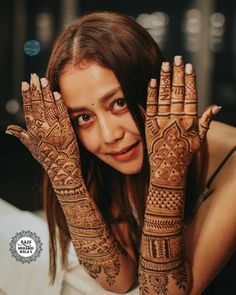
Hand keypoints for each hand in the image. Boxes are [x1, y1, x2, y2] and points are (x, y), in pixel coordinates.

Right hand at [6, 73, 80, 187]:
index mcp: (33, 133)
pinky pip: (62, 115)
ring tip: (43, 81)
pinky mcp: (68, 131)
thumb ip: (22, 136)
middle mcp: (43, 130)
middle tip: (34, 76)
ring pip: (49, 108)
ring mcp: (56, 130)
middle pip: (38, 106)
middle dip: (35, 90)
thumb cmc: (47, 159)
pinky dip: (59, 105)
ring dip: (46, 93)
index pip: (28, 110)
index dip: (26, 97)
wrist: (64, 171)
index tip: (24, 84)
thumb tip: (8, 129)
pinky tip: (57, 94)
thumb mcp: (32, 148)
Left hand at [145, 55, 220, 187]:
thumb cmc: (185, 153)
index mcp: (190, 121)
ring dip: (165, 79)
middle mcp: (176, 119)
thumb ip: (206, 121)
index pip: (191, 96)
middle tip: (178, 58)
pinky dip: (151, 94)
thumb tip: (216, 106)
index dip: (190, 80)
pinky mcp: (150, 126)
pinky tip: (153, 81)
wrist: (168, 168)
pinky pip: (150, 107)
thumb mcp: (200, 139)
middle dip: (178, 74)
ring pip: (164, 97)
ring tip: (165, 64)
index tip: (189, 66)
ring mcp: (162, 122)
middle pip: (178, 92)